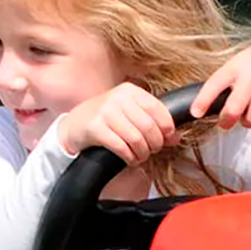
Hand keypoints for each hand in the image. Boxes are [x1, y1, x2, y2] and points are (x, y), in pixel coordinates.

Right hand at [57, 83, 178, 163]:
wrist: (75, 124)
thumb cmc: (106, 119)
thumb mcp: (129, 113)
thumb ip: (151, 121)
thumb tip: (175, 137)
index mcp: (129, 90)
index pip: (158, 109)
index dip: (167, 128)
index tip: (168, 139)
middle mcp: (118, 98)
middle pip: (149, 127)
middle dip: (155, 144)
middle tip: (152, 151)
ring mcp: (106, 112)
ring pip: (137, 139)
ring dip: (142, 154)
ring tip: (140, 156)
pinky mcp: (96, 128)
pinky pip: (122, 147)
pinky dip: (130, 158)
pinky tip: (130, 159)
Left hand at [190, 33, 250, 129]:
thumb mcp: (245, 59)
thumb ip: (231, 77)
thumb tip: (214, 101)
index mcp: (237, 65)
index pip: (214, 85)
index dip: (202, 101)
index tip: (196, 112)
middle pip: (231, 111)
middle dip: (226, 122)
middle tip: (226, 123)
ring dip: (249, 121)